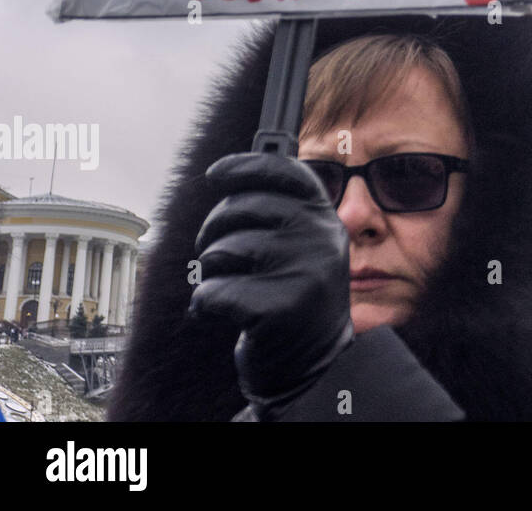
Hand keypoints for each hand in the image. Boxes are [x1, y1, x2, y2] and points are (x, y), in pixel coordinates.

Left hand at [191, 152, 353, 411]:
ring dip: (210, 271)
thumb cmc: (293, 298)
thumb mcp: (303, 247)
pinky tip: (220, 314)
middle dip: (213, 230)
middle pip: (241, 206)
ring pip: (223, 248)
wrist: (314, 365)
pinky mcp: (280, 308)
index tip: (216, 173)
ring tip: (227, 287)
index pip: (286, 171)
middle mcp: (321, 237)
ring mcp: (304, 271)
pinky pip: (213, 291)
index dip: (246, 165)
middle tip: (216, 253)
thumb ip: (282, 211)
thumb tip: (233, 171)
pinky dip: (205, 305)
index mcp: (326, 218)